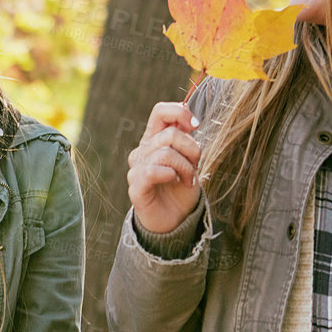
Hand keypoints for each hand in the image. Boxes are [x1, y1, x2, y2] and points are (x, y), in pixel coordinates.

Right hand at [128, 102, 201, 236]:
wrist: (176, 220)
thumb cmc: (181, 188)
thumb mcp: (190, 159)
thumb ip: (186, 138)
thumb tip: (191, 118)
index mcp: (154, 139)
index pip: (160, 111)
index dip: (180, 112)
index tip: (195, 126)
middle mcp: (143, 150)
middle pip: (171, 134)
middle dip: (191, 150)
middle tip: (194, 167)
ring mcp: (137, 168)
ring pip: (165, 153)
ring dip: (186, 167)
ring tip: (188, 180)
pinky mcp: (135, 187)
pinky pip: (153, 171)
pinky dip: (170, 175)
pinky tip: (174, 181)